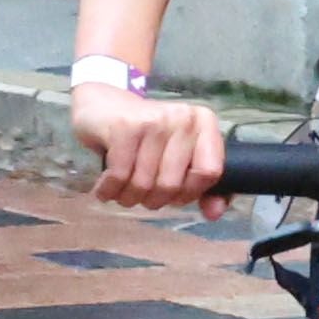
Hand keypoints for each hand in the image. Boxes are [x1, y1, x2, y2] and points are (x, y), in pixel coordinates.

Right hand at [79, 84, 228, 207]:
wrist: (103, 105)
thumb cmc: (146, 137)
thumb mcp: (178, 156)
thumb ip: (202, 186)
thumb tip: (214, 213)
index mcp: (203, 123)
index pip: (209, 172)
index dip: (189, 193)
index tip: (174, 194)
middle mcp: (183, 119)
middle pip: (172, 185)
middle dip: (153, 200)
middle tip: (141, 193)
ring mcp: (154, 121)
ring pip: (144, 184)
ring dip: (128, 197)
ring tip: (123, 190)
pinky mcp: (124, 127)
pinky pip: (119, 176)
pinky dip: (109, 190)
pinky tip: (105, 188)